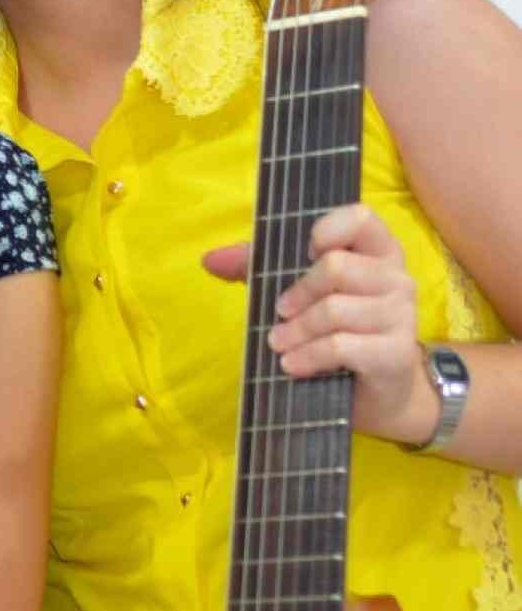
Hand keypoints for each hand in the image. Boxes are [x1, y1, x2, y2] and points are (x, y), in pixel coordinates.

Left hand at [203, 204, 428, 443]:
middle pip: (336, 266)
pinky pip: (341, 346)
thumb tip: (208, 260)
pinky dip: (308, 356)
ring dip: (296, 330)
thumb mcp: (297, 292)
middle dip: (296, 292)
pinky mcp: (396, 353)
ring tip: (278, 344)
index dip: (328, 228)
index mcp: (378, 252)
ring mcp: (402, 316)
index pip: (361, 218)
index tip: (305, 253)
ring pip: (335, 310)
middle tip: (278, 313)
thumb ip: (256, 267)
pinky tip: (292, 365)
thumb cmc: (338, 330)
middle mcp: (397, 278)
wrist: (380, 393)